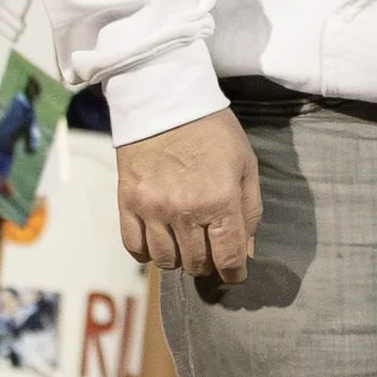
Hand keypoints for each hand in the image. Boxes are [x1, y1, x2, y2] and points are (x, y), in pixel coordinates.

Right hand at [117, 109, 262, 282]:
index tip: (235, 276)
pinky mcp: (127, 203)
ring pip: (165, 260)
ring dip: (179, 260)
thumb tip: (247, 251)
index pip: (229, 257)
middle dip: (208, 265)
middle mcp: (185, 210)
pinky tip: (159, 242)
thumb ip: (250, 210)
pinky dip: (147, 253)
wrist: (164, 101)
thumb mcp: (245, 164)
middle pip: (196, 263)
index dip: (235, 274)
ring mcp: (152, 209)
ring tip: (186, 246)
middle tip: (211, 255)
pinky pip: (134, 247)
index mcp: (220, 200)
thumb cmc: (212, 131)